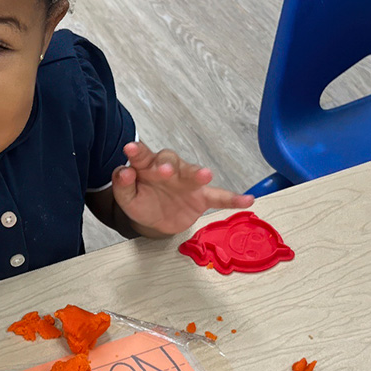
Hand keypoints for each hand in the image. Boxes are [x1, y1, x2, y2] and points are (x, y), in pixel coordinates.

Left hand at [112, 141, 253, 236]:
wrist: (154, 221)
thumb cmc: (140, 202)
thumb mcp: (126, 198)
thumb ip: (123, 185)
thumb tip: (124, 172)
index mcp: (146, 166)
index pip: (142, 155)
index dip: (137, 151)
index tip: (130, 149)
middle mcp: (168, 169)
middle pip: (170, 160)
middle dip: (167, 165)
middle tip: (164, 172)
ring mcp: (186, 182)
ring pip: (193, 173)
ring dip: (198, 173)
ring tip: (205, 175)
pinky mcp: (201, 197)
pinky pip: (219, 196)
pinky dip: (232, 199)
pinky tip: (247, 200)